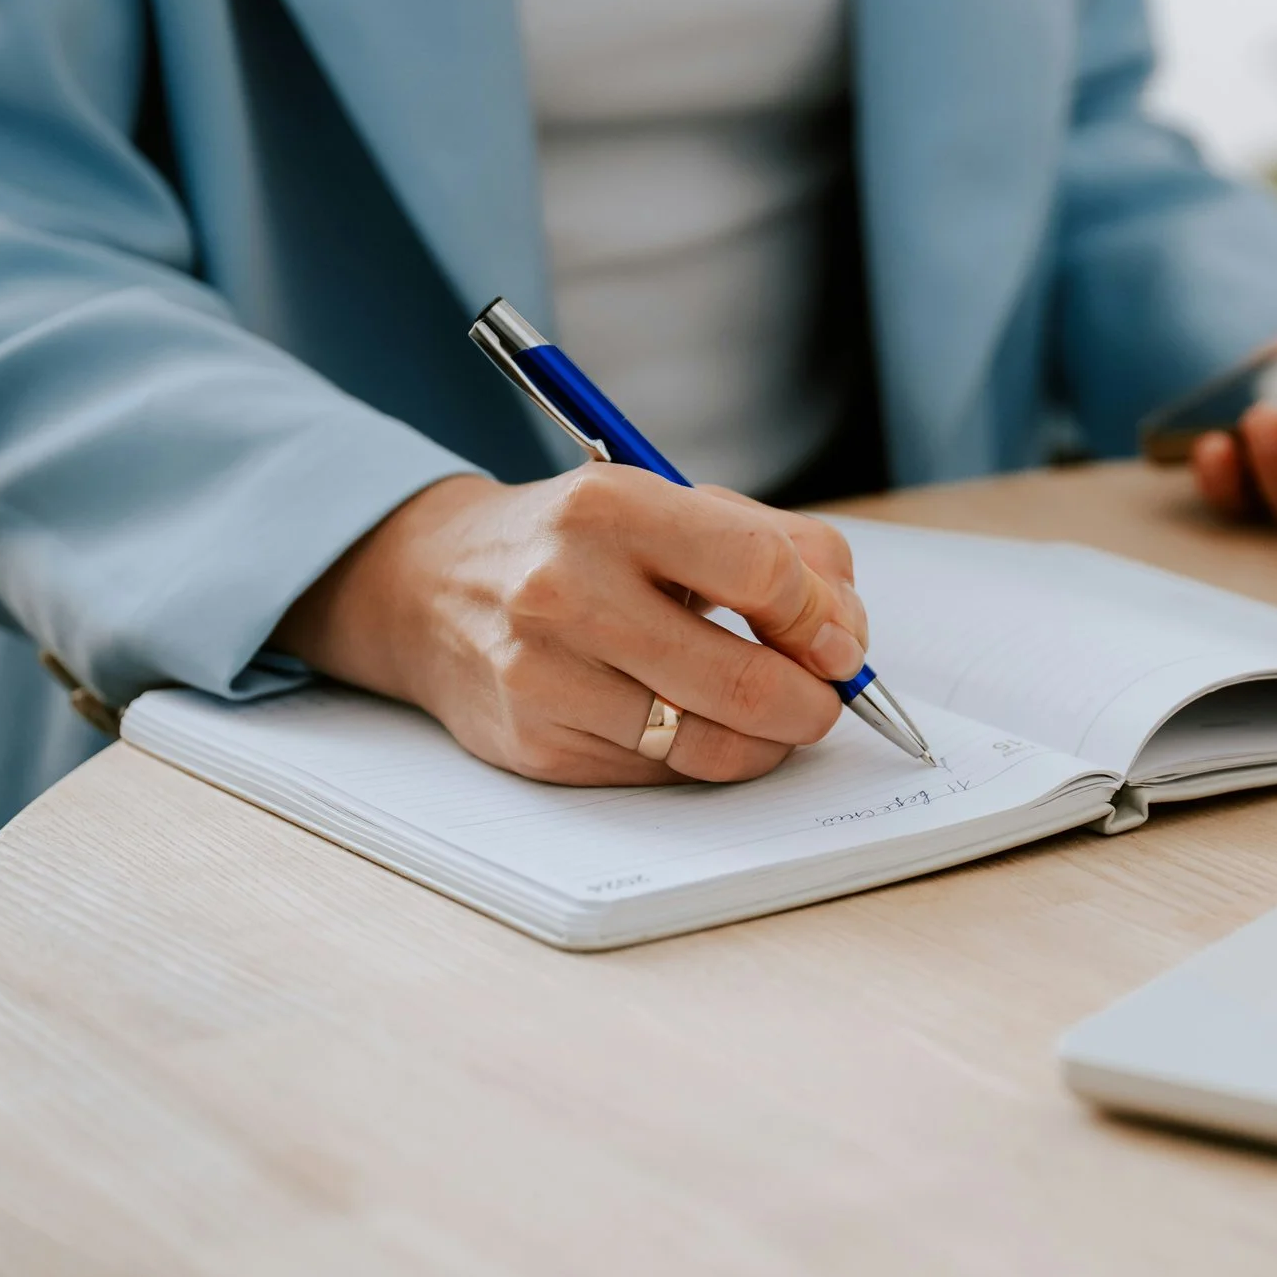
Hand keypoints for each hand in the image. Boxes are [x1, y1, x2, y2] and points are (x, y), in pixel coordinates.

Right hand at [274, 467, 870, 785]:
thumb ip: (781, 547)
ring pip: (710, 745)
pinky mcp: (535, 746)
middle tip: (824, 697)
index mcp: (610, 507)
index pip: (763, 572)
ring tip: (774, 716)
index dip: (823, 617)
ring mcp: (544, 677)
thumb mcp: (672, 502)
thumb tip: (844, 634)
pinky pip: (662, 774)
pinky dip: (702, 756)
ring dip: (769, 742)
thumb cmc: (579, 541)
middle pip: (746, 681)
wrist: (432, 585)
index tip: (835, 638)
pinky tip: (694, 721)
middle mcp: (566, 592)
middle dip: (813, 702)